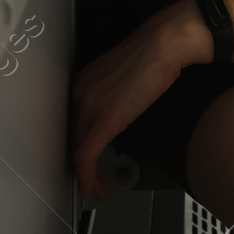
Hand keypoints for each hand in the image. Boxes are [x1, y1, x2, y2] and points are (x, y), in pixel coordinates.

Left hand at [70, 0, 210, 201]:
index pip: (72, 123)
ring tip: (98, 187)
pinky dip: (87, 175)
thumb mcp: (121, 79)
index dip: (77, 147)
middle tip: (93, 182)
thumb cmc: (150, 58)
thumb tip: (114, 117)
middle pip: (72, 138)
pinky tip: (92, 187)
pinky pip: (86, 154)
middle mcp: (79, 92)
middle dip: (82, 166)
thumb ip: (110, 98)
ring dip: (88, 175)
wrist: (161, 45)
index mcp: (82, 83)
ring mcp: (88, 105)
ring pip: (77, 149)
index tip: (85, 163)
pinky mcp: (103, 119)